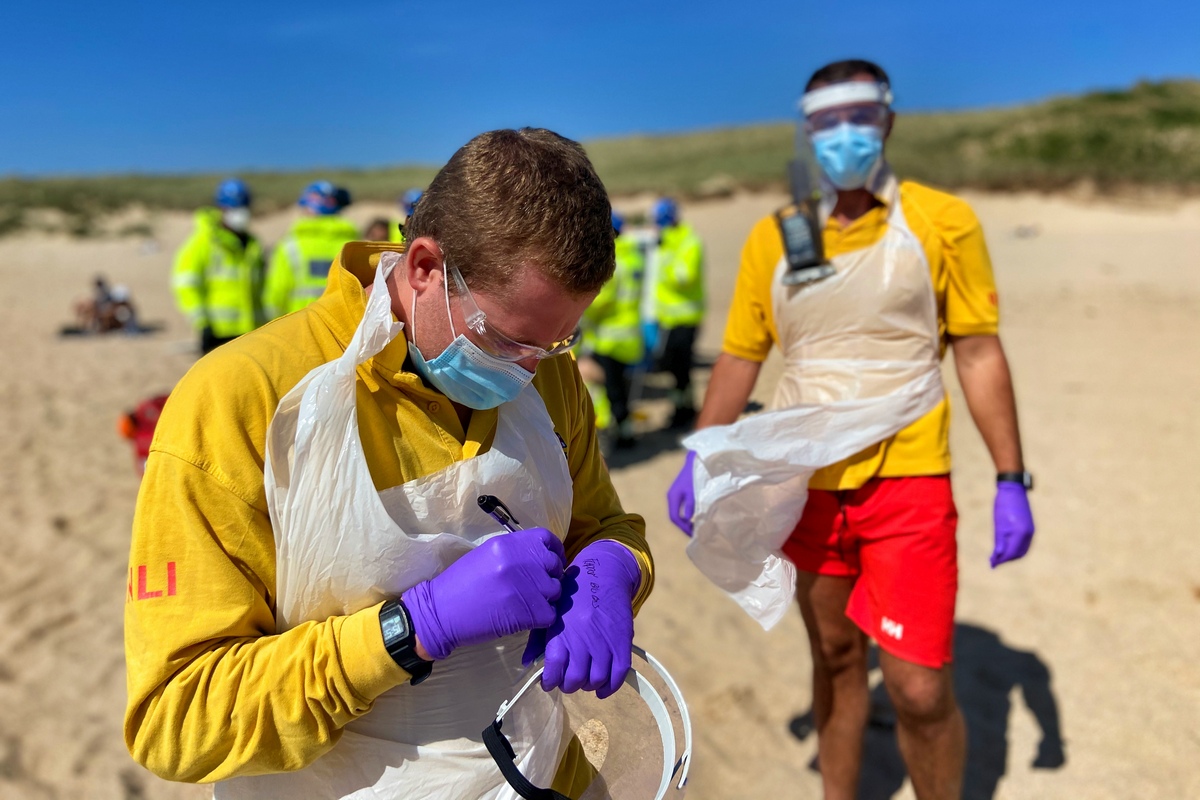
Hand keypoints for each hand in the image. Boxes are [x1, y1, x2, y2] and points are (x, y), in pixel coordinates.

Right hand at [402, 528, 565, 659]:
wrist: (440, 612)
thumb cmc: (460, 584)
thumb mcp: (486, 556)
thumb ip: (514, 552)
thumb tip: (540, 557)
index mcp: (507, 544)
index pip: (546, 538)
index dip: (554, 551)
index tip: (551, 562)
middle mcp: (518, 560)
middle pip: (554, 565)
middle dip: (550, 577)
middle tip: (537, 588)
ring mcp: (524, 586)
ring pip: (555, 591)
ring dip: (546, 599)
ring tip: (527, 604)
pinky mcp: (527, 612)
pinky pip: (550, 614)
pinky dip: (541, 619)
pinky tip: (525, 618)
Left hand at [522, 540, 639, 698]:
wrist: (605, 572)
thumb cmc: (573, 591)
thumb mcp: (551, 611)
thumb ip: (538, 638)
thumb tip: (526, 663)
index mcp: (561, 632)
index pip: (554, 671)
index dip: (549, 682)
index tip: (548, 682)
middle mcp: (583, 640)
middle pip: (575, 680)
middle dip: (568, 685)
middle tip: (566, 681)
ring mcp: (605, 642)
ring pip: (597, 680)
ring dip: (588, 686)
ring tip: (583, 680)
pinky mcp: (623, 642)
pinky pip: (619, 674)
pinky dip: (610, 687)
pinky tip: (602, 688)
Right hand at [666, 450, 696, 535]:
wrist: (695, 461)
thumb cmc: (695, 475)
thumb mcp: (694, 490)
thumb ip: (691, 505)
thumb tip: (688, 520)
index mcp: (673, 497)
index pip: (674, 517)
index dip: (683, 527)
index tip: (692, 534)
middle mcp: (671, 497)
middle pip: (674, 516)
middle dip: (683, 526)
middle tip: (694, 534)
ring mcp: (675, 495)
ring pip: (677, 513)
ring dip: (685, 522)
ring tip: (695, 528)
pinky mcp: (679, 493)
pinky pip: (680, 508)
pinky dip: (686, 515)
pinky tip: (694, 518)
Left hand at [991, 483, 1034, 566]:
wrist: (1013, 489)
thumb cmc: (1003, 505)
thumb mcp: (999, 524)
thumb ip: (999, 541)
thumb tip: (997, 556)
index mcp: (1020, 533)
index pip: (1011, 553)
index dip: (1001, 560)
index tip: (992, 564)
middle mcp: (1028, 534)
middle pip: (1018, 553)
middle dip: (1006, 559)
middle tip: (994, 561)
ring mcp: (1030, 530)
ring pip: (1022, 549)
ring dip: (1011, 554)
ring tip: (998, 556)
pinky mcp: (1029, 527)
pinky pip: (1024, 543)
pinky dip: (1016, 548)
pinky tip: (1006, 547)